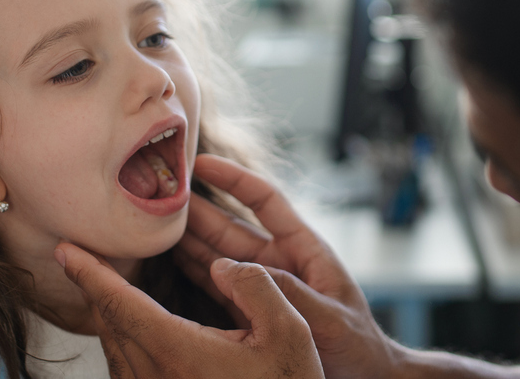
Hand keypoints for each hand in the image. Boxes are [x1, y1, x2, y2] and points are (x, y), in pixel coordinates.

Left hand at [56, 243, 323, 378]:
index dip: (89, 273)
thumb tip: (222, 265)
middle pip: (110, 323)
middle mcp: (154, 377)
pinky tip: (134, 327)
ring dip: (108, 313)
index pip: (119, 303)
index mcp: (178, 352)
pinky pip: (125, 370)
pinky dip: (122, 340)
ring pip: (114, 348)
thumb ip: (256, 287)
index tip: (66, 249)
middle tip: (89, 254)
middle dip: (97, 286)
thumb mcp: (290, 333)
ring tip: (108, 285)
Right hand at [177, 154, 405, 378]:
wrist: (363, 378)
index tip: (203, 162)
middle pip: (232, 226)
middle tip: (163, 192)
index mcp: (305, 250)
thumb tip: (237, 269)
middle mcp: (281, 262)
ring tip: (156, 220)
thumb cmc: (357, 346)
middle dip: (199, 208)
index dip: (235, 179)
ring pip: (219, 254)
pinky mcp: (252, 310)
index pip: (266, 202)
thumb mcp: (329, 318)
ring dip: (190, 237)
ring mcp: (264, 286)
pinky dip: (194, 271)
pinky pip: (218, 285)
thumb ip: (290, 293)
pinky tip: (169, 259)